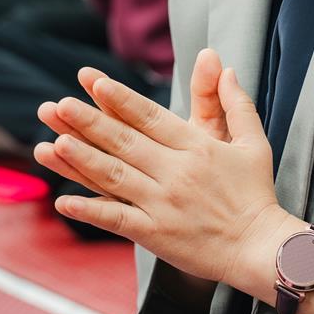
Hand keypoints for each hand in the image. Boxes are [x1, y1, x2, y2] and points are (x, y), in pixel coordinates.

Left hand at [34, 51, 299, 299]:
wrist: (261, 248)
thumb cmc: (256, 194)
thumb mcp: (253, 142)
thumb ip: (235, 103)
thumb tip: (224, 65)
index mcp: (196, 146)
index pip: (150, 117)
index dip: (120, 99)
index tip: (93, 81)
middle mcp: (176, 172)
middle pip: (124, 142)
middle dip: (88, 121)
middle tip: (58, 105)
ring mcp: (163, 204)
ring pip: (114, 177)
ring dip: (81, 160)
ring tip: (53, 143)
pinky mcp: (155, 234)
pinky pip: (116, 219)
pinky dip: (90, 210)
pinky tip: (64, 202)